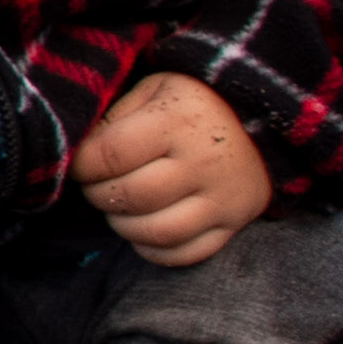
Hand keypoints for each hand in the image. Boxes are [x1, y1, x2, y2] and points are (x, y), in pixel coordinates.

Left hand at [73, 71, 277, 268]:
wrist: (263, 120)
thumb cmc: (192, 104)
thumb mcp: (154, 90)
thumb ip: (114, 118)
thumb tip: (79, 157)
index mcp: (179, 120)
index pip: (110, 155)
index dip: (83, 165)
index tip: (81, 163)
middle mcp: (205, 161)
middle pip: (130, 196)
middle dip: (98, 194)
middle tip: (97, 185)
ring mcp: (223, 197)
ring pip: (156, 231)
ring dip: (123, 225)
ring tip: (119, 207)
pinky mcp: (234, 223)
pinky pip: (184, 253)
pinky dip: (153, 249)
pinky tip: (144, 229)